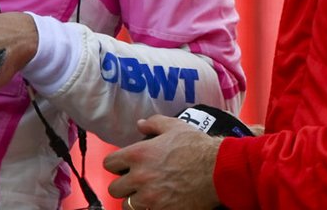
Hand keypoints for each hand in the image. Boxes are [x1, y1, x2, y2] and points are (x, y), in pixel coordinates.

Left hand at [103, 115, 222, 209]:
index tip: (122, 166)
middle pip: (114, 189)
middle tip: (133, 183)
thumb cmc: (196, 146)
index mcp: (138, 154)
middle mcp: (140, 177)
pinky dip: (149, 209)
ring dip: (134, 201)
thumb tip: (140, 124)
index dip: (115, 164)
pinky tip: (158, 202)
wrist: (217, 170)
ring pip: (127, 206)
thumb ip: (153, 123)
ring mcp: (150, 198)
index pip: (109, 163)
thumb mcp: (174, 126)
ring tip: (144, 196)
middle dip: (123, 185)